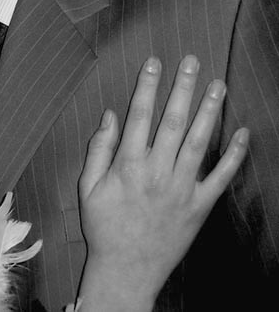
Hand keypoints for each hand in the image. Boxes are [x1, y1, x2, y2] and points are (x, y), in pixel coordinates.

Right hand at [77, 55, 248, 310]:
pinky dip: (235, 156)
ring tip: (219, 85)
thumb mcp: (87, 187)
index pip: (139, 116)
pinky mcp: (200, 206)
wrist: (126, 269)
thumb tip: (110, 116)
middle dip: (183, 88)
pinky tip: (244, 133)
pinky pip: (221, 177)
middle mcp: (157, 172)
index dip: (147, 86)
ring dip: (210, 111)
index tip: (154, 62)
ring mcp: (181, 189)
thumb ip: (98, 149)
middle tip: (193, 62)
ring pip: (200, 142)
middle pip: (173, 122)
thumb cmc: (104, 226)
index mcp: (128, 165)